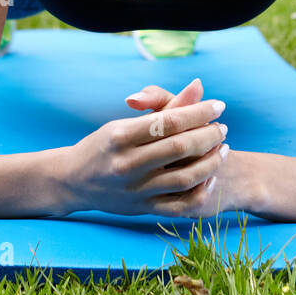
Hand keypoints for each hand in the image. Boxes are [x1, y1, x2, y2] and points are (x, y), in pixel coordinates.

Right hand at [62, 80, 227, 216]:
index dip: (200, 112)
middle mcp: (127, 163)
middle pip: (180, 147)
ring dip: (212, 161)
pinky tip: (210, 176)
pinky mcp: (142, 209)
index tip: (219, 106)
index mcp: (120, 135)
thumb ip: (164, 106)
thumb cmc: (105, 145)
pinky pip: (181, 205)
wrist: (73, 180)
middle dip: (209, 134)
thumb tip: (199, 85)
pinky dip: (201, 191)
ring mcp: (135, 190)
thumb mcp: (126, 122)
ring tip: (223, 148)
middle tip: (222, 127)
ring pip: (185, 178)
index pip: (170, 121)